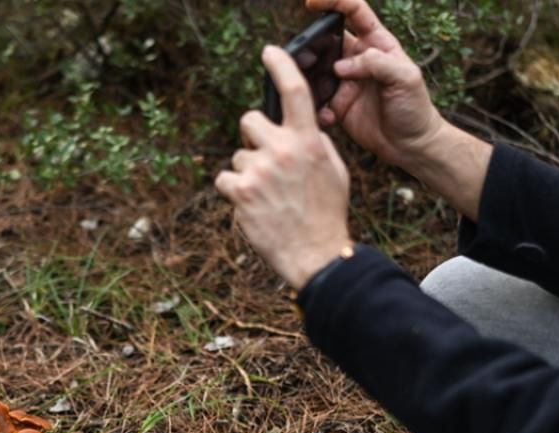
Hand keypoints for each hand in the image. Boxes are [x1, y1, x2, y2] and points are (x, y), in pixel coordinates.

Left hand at [215, 46, 352, 290]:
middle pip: (249, 120)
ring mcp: (259, 171)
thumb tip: (295, 127)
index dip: (281, 65)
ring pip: (238, 156)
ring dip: (247, 173)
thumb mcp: (334, 170)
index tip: (269, 52)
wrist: (316, 254)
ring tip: (268, 197)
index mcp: (309, 141)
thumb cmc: (326, 213)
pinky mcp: (241, 192)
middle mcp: (282, 150)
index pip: (294, 92)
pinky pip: (225, 180)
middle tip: (266, 160)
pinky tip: (253, 206)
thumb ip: (315, 143)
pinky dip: (234, 192)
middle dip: (254, 137)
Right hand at [306, 0, 447, 170]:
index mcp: (377, 43)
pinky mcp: (338, 106)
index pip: (354, 11)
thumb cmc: (415, 107)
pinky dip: (317, 107)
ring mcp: (346, 82)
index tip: (312, 2)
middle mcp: (359, 59)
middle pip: (328, 40)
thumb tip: (341, 65)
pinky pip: (318, 101)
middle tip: (307, 57)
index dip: (334, 1)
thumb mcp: (406, 77)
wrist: (412, 145)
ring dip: (310, 78)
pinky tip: (328, 116)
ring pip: (318, 71)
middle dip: (314, 45)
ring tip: (314, 90)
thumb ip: (377, 63)